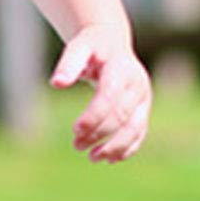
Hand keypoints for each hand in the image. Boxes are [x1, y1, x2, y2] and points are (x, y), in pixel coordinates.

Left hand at [52, 25, 151, 163]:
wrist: (111, 41)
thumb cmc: (92, 46)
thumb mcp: (78, 47)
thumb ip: (68, 63)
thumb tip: (56, 83)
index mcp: (121, 68)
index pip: (110, 96)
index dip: (94, 115)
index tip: (75, 130)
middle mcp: (137, 84)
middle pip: (121, 115)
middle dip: (99, 133)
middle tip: (76, 144)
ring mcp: (143, 98)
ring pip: (134, 128)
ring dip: (115, 146)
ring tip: (92, 157)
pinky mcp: (143, 109)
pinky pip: (139, 132)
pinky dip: (127, 148)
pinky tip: (109, 159)